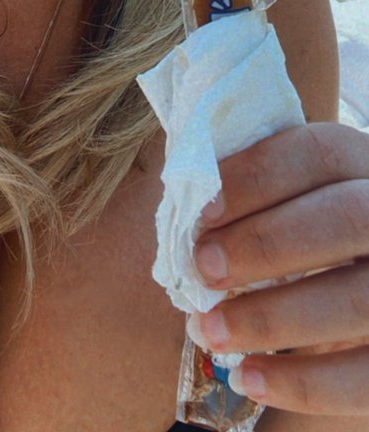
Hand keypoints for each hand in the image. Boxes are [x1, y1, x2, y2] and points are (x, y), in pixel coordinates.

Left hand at [187, 122, 368, 415]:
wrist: (356, 298)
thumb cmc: (308, 244)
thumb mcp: (297, 205)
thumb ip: (258, 198)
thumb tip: (186, 211)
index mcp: (365, 167)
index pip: (322, 153)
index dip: (259, 176)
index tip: (203, 209)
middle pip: (347, 217)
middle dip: (266, 242)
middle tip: (204, 266)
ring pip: (356, 299)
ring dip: (270, 317)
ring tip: (208, 330)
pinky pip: (365, 379)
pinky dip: (303, 383)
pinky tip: (248, 378)